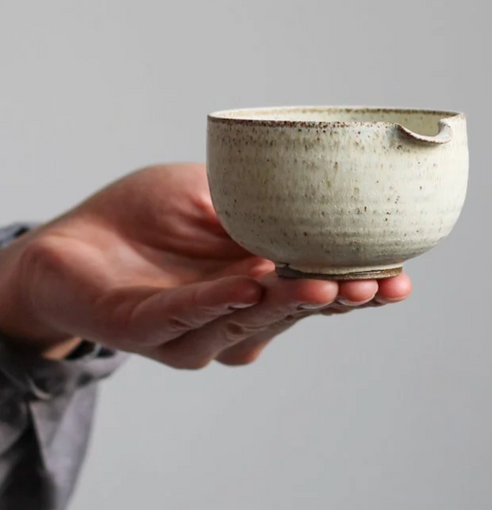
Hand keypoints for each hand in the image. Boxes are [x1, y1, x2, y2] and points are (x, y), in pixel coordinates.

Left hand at [0, 165, 411, 363]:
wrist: (73, 241)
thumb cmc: (146, 216)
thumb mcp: (213, 195)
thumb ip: (258, 200)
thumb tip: (317, 179)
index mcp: (256, 287)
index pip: (316, 293)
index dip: (358, 289)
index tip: (400, 277)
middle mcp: (233, 318)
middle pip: (293, 314)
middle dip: (339, 300)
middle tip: (380, 283)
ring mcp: (192, 331)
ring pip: (248, 320)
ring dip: (288, 304)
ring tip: (327, 285)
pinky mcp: (147, 330)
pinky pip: (186, 316)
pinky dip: (218, 301)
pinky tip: (249, 283)